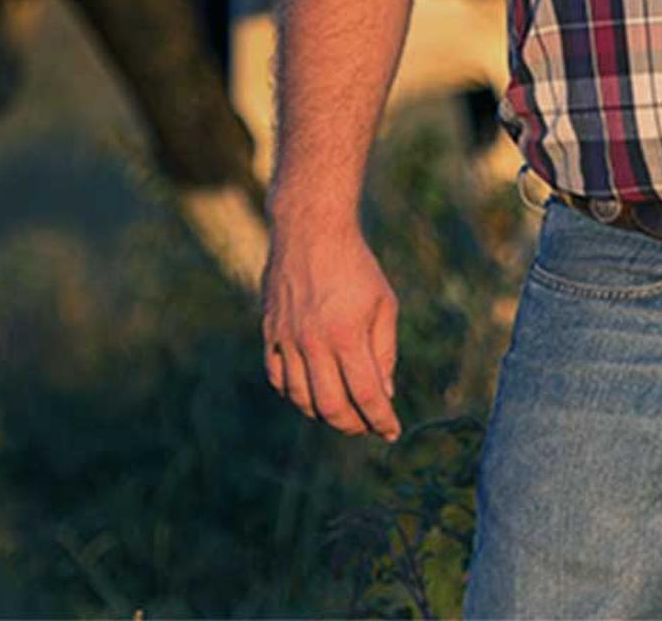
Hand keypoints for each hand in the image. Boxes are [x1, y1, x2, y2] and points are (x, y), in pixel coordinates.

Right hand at [263, 223, 401, 439]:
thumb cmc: (356, 266)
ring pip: (301, 398)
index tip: (391, 432)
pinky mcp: (270, 332)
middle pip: (331, 406)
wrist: (311, 229)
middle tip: (367, 425)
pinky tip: (311, 394)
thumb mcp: (385, 304)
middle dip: (354, 425)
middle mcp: (313, 342)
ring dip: (323, 414)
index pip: (365, 396)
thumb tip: (383, 395)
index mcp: (346, 335)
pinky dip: (294, 395)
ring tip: (342, 413)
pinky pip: (277, 378)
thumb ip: (384, 353)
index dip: (381, 420)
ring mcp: (287, 339)